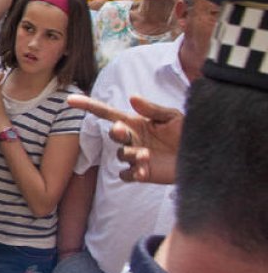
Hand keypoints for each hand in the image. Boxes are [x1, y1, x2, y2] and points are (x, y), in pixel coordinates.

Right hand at [67, 94, 181, 183]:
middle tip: (123, 131)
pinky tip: (144, 171)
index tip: (70, 100)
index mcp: (135, 122)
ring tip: (148, 156)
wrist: (202, 156)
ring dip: (132, 155)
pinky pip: (126, 174)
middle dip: (116, 133)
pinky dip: (133, 173)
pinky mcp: (140, 173)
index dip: (88, 105)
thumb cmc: (187, 133)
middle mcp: (131, 139)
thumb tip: (131, 97)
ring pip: (121, 155)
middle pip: (113, 134)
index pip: (106, 113)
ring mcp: (134, 156)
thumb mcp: (172, 116)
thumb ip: (152, 108)